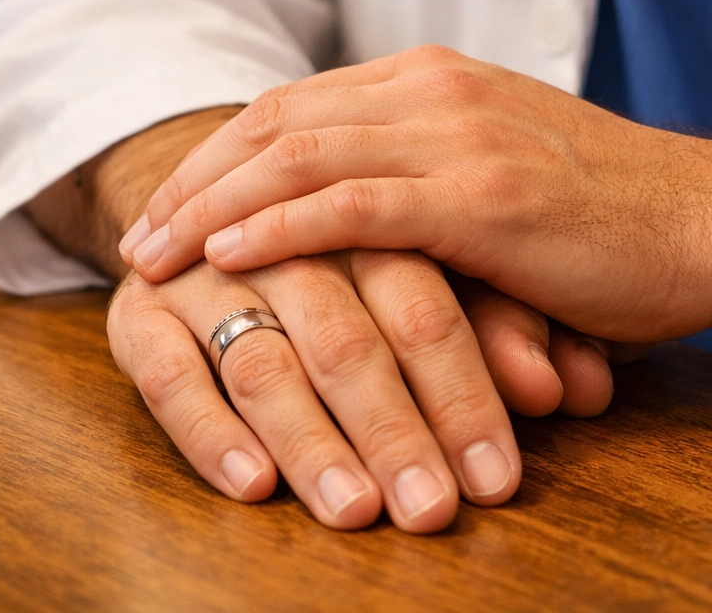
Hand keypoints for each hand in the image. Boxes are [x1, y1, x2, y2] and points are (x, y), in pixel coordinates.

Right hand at [107, 249, 613, 533]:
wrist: (240, 200)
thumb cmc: (367, 252)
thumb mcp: (448, 274)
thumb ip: (507, 325)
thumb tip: (571, 389)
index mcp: (366, 209)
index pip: (423, 305)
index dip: (463, 394)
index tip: (497, 479)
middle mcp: (285, 238)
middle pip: (346, 335)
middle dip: (393, 430)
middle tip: (433, 509)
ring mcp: (207, 271)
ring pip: (264, 358)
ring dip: (312, 442)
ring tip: (357, 511)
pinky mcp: (141, 308)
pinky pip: (166, 374)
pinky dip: (209, 431)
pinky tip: (253, 484)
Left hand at [122, 46, 711, 343]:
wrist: (705, 218)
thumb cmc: (604, 207)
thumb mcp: (499, 161)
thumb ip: (423, 163)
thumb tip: (347, 199)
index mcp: (432, 79)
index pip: (295, 105)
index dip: (223, 153)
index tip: (175, 202)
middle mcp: (433, 91)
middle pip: (277, 123)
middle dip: (197, 179)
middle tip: (141, 233)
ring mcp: (455, 137)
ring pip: (297, 157)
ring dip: (214, 206)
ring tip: (155, 253)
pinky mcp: (479, 196)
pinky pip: (352, 205)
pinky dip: (279, 225)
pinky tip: (228, 255)